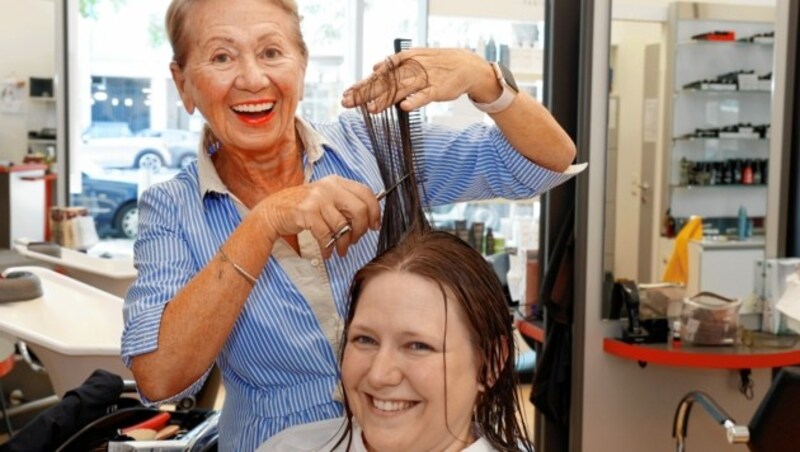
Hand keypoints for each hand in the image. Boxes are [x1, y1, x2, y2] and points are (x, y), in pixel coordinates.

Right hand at [254, 176, 380, 257]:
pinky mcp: (306, 213)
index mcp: (337, 182)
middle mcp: (328, 187)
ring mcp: (317, 199)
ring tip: (340, 250)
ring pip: (343, 226)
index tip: (374, 226)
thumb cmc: (304, 208)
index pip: (366, 193)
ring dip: (344, 243)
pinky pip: (326, 235)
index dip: (375, 212)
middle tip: (355, 240)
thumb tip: (370, 218)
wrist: (273, 210)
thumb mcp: (327, 198)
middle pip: (359, 210)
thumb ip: (346, 203)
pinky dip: (328, 247)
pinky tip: (327, 251)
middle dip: (361, 230)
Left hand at [341, 48, 499, 112]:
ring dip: (386, 99)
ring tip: (371, 109)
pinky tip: (404, 107)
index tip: (346, 95)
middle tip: (348, 102)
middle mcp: (411, 69)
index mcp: (404, 63)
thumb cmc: (438, 65)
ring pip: (401, 89)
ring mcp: (424, 78)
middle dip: (365, 93)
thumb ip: (395, 67)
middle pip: (385, 82)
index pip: (378, 76)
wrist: (466, 65)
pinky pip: (425, 95)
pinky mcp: (438, 88)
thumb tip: (375, 68)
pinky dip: (415, 100)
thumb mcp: (415, 60)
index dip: (362, 85)